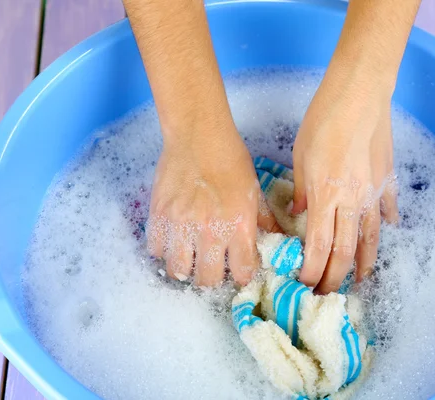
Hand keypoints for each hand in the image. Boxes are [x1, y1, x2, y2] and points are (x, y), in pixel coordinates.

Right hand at [147, 120, 280, 286]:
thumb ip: (265, 220)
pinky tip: (172, 242)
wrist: (199, 136)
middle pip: (207, 280)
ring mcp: (181, 226)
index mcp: (239, 227)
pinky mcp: (159, 216)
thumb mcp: (255, 190)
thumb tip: (278, 238)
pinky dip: (163, 251)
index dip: (241, 275)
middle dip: (211, 278)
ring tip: (189, 259)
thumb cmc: (230, 160)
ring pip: (178, 271)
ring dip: (185, 269)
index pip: (241, 273)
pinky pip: (156, 250)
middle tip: (211, 267)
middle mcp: (210, 232)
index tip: (237, 269)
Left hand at [292, 77, 398, 293]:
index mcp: (325, 197)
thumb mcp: (300, 156)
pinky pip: (386, 211)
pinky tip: (385, 233)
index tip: (306, 284)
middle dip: (335, 277)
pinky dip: (384, 226)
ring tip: (360, 279)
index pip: (318, 248)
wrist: (360, 94)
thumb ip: (301, 190)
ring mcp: (373, 193)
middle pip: (345, 252)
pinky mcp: (387, 181)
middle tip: (328, 292)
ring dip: (364, 263)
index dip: (312, 271)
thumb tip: (299, 211)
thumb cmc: (323, 121)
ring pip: (370, 240)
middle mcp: (351, 202)